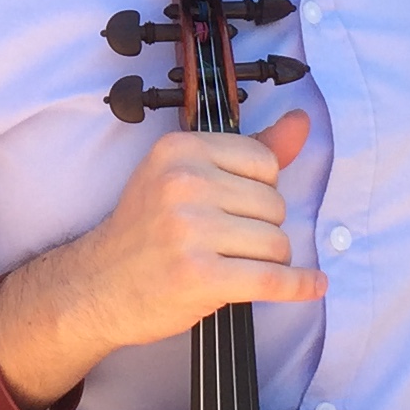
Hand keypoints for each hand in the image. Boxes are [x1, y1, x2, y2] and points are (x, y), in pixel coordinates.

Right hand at [7, 110, 323, 390]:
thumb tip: (301, 123)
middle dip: (262, 229)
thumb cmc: (146, 233)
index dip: (258, 189)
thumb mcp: (185, 178)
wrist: (96, 286)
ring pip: (277, 244)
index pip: (264, 163)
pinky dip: (298, 286)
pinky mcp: (200, 276)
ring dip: (267, 260)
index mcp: (178, 149)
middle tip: (223, 243)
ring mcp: (190, 231)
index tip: (232, 207)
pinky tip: (313, 286)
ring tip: (231, 264)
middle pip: (274, 205)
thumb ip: (248, 152)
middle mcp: (183, 183)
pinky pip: (274, 279)